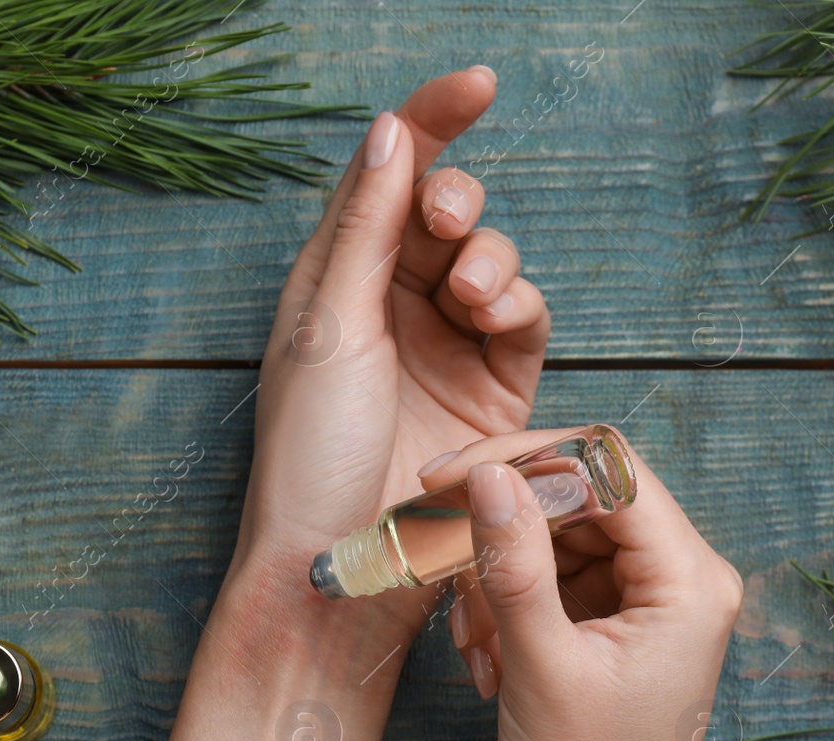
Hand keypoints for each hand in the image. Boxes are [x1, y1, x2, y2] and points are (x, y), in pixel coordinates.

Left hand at [228, 67, 550, 646]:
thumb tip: (394, 133)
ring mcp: (446, 348)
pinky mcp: (493, 393)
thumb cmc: (309, 452)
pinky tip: (495, 319)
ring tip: (471, 295)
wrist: (343, 562)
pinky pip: (523, 324)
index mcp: (336, 278)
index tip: (477, 84)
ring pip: (493, 263)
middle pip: (448, 213)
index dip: (433, 120)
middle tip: (447, 224)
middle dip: (458, 203)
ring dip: (491, 260)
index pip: (388, 175)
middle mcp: (392, 305)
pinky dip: (519, 307)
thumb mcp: (328, 324)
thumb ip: (368, 227)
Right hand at [419, 428, 744, 740]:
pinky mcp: (623, 631)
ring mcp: (655, 606)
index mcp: (690, 581)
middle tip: (439, 559)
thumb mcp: (539, 664)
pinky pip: (558, 583)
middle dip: (506, 528)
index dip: (523, 458)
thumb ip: (513, 561)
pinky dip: (512, 608)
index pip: (608, 467)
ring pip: (562, 540)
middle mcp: (686, 581)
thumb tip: (488, 474)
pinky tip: (488, 662)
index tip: (446, 476)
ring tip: (475, 645)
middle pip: (583, 498)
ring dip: (501, 576)